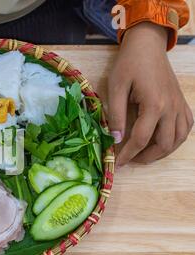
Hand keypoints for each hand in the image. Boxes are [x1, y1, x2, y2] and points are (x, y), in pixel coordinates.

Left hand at [108, 22, 192, 166]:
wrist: (147, 45)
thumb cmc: (129, 63)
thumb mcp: (116, 87)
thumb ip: (116, 115)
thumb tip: (116, 139)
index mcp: (154, 104)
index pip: (141, 139)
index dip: (128, 154)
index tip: (117, 163)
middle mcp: (171, 108)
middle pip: (164, 144)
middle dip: (146, 157)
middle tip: (130, 159)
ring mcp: (180, 105)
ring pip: (178, 139)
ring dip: (162, 151)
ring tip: (143, 154)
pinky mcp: (182, 102)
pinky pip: (185, 128)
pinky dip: (175, 139)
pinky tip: (162, 140)